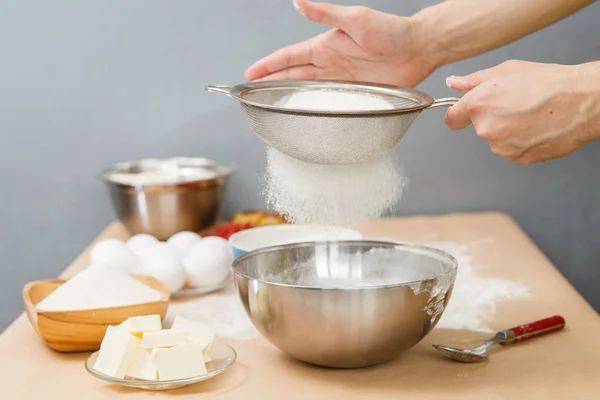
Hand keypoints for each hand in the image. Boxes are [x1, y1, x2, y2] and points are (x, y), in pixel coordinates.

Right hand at [245, 0, 435, 87]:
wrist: (418, 48)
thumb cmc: (391, 30)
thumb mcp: (355, 19)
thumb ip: (325, 13)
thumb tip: (298, 2)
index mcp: (326, 45)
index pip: (290, 57)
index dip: (269, 65)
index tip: (251, 74)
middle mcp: (330, 62)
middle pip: (293, 74)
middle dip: (272, 81)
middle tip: (252, 91)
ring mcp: (341, 78)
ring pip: (307, 88)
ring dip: (288, 93)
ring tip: (270, 102)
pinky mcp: (355, 91)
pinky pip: (329, 100)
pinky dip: (314, 105)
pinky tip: (305, 111)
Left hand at [445, 60, 598, 163]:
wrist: (582, 102)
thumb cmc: (549, 83)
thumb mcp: (506, 71)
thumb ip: (473, 81)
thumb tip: (453, 84)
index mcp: (479, 105)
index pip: (453, 119)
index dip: (460, 114)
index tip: (467, 113)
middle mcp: (486, 129)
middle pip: (478, 128)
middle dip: (491, 117)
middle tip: (515, 104)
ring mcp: (502, 147)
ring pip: (496, 139)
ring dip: (507, 130)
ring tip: (530, 114)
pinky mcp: (518, 158)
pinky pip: (512, 149)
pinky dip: (521, 141)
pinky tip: (536, 127)